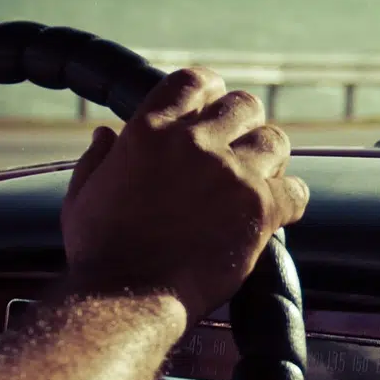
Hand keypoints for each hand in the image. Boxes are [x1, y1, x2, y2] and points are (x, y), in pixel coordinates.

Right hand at [60, 68, 309, 321]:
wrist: (127, 299)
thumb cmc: (101, 254)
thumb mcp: (82, 197)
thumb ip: (97, 160)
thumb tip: (106, 134)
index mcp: (149, 130)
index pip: (193, 81)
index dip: (209, 89)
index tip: (214, 103)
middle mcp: (194, 143)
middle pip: (244, 105)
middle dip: (244, 124)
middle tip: (240, 150)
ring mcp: (231, 174)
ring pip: (275, 141)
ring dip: (270, 158)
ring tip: (260, 179)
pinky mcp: (259, 209)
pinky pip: (296, 190)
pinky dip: (292, 199)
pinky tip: (280, 212)